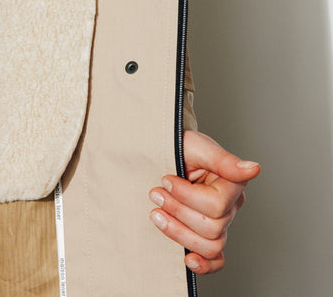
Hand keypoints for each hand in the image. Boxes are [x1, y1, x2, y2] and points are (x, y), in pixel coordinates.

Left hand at [148, 130, 259, 274]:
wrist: (166, 150)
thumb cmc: (183, 145)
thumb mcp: (197, 146)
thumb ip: (224, 160)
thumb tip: (254, 168)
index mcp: (232, 183)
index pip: (216, 205)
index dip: (186, 196)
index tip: (166, 179)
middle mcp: (230, 206)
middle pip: (211, 228)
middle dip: (177, 211)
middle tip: (156, 193)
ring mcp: (220, 222)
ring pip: (210, 245)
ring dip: (178, 232)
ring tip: (156, 213)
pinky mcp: (207, 234)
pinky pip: (215, 259)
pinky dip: (204, 265)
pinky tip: (188, 260)